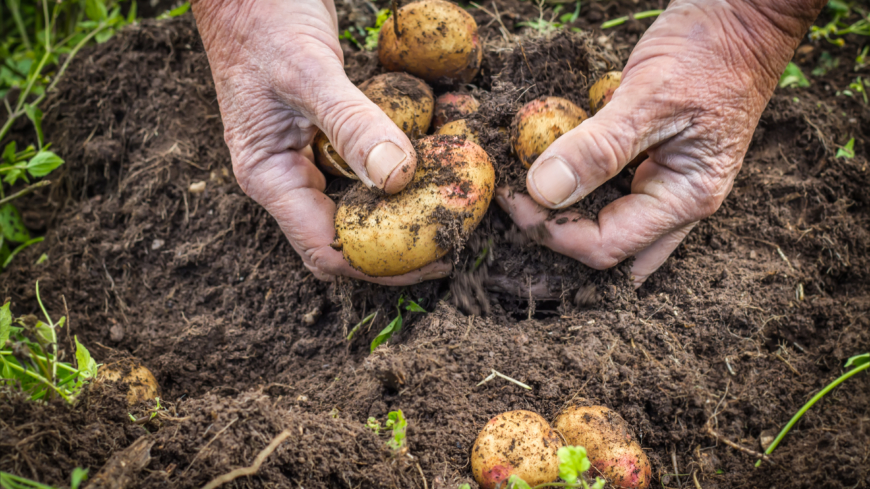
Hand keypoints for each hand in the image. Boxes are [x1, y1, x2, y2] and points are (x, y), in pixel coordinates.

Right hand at [191, 0, 450, 283]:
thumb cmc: (264, 20)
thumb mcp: (309, 72)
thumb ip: (352, 125)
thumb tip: (397, 179)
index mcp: (270, 177)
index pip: (326, 249)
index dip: (380, 266)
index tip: (434, 260)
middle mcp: (288, 176)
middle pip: (344, 238)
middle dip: (395, 249)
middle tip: (449, 243)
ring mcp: (307, 156)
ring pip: (358, 205)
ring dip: (399, 212)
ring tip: (447, 212)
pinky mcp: (327, 135)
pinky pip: (366, 167)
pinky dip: (397, 171)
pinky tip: (431, 164)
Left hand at [496, 0, 823, 286]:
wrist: (745, 14)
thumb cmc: (711, 49)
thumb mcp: (650, 95)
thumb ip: (598, 147)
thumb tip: (543, 191)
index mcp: (686, 198)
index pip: (605, 245)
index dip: (551, 229)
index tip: (512, 195)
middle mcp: (678, 202)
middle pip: (607, 248)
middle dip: (556, 232)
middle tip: (515, 197)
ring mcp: (667, 183)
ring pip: (607, 222)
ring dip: (564, 210)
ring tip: (525, 181)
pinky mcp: (653, 161)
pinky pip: (609, 189)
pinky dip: (577, 183)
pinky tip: (551, 162)